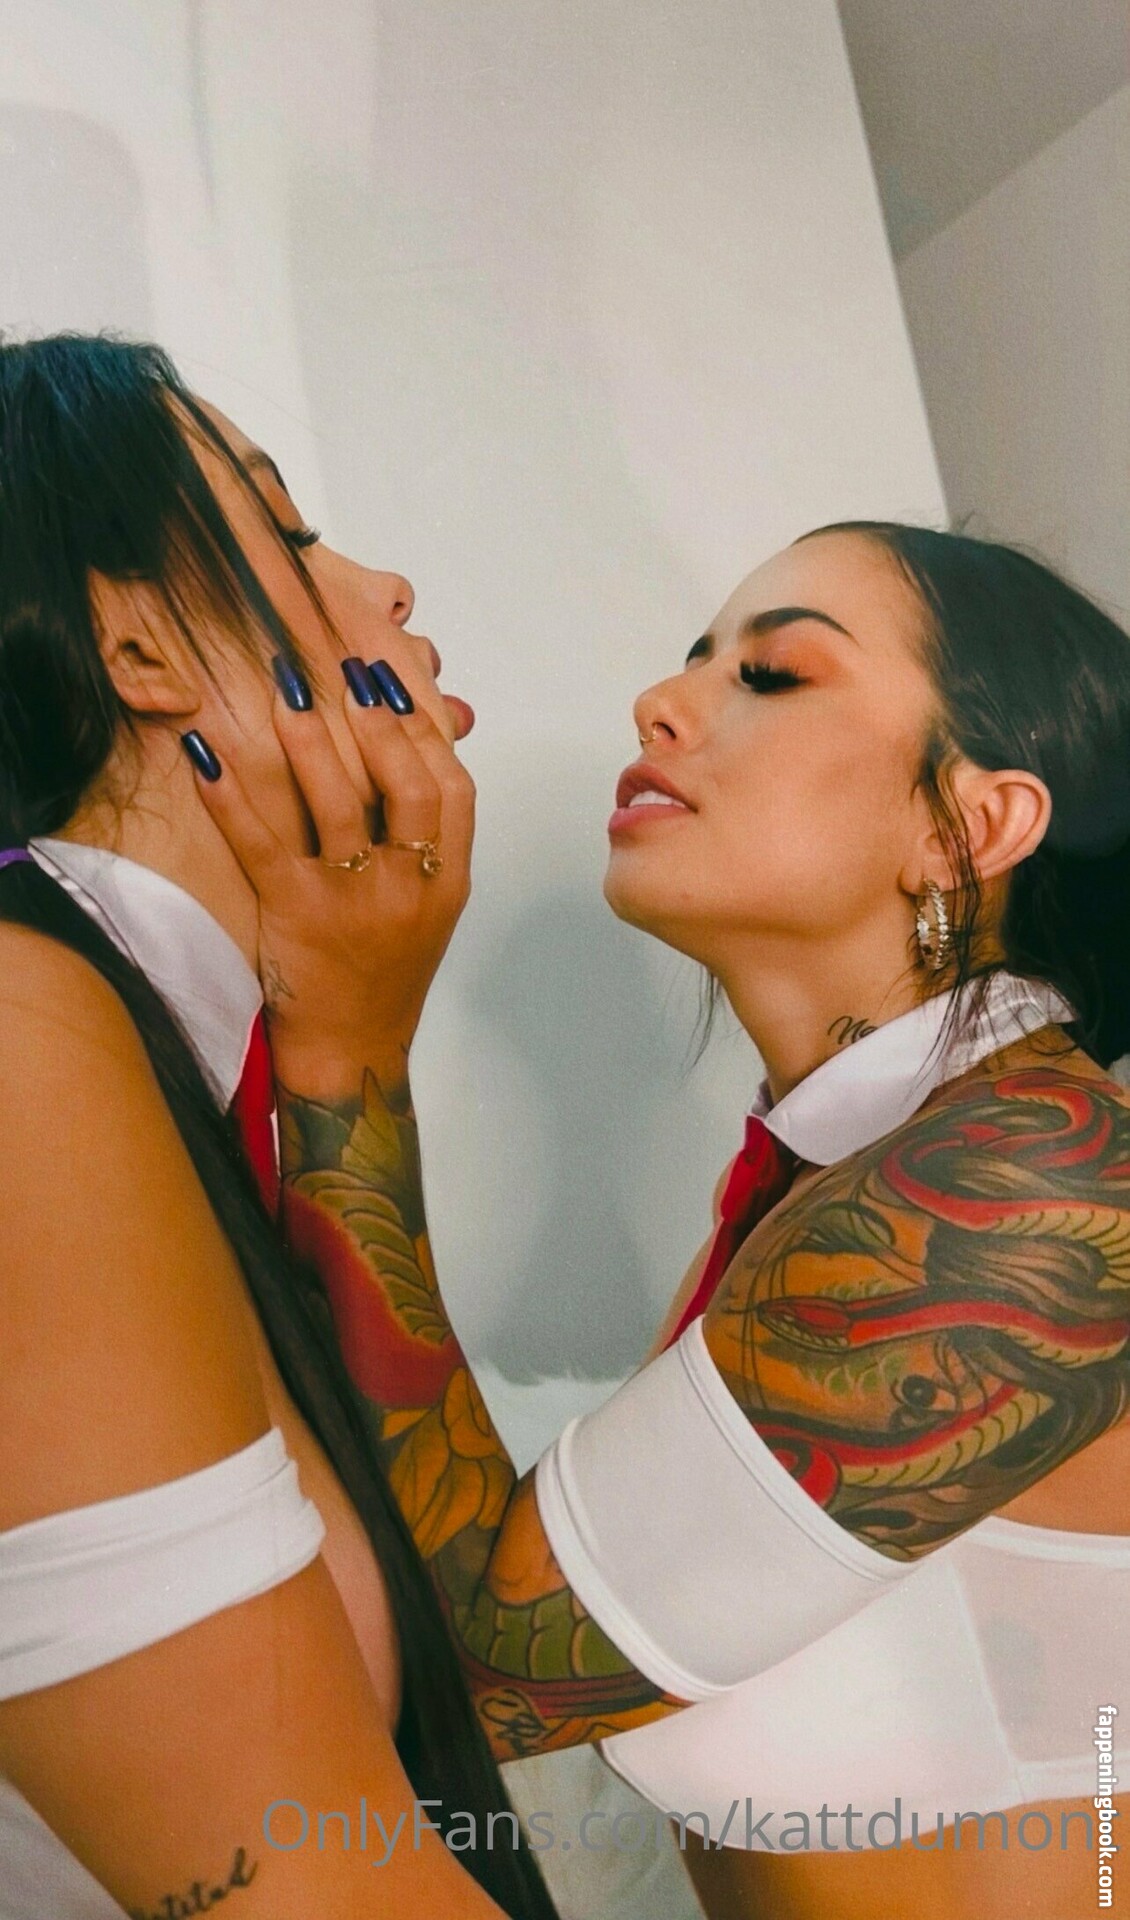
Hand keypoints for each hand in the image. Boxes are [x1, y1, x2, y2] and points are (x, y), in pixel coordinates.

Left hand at [188, 659, 474, 1098]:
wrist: (352, 1055)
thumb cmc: (385, 976)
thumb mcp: (426, 911)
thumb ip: (427, 844)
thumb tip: (415, 761)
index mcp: (445, 883)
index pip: (454, 792)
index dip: (426, 732)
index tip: (396, 685)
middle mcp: (408, 889)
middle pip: (407, 789)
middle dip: (380, 723)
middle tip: (350, 671)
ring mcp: (355, 904)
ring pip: (341, 807)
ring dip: (313, 742)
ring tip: (288, 693)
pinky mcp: (298, 919)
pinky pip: (263, 845)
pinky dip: (231, 797)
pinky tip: (206, 755)